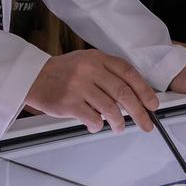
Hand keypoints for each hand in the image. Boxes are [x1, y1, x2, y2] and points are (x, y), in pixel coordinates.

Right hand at [24, 50, 160, 133]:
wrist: (32, 77)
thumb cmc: (62, 73)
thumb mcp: (86, 63)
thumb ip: (108, 74)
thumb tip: (134, 96)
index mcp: (96, 58)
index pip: (128, 73)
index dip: (144, 90)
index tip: (152, 104)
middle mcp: (89, 70)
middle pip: (123, 93)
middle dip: (139, 112)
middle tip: (146, 124)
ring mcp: (78, 86)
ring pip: (110, 109)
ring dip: (119, 122)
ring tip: (119, 127)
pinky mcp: (68, 103)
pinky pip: (93, 119)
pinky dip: (98, 126)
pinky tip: (95, 126)